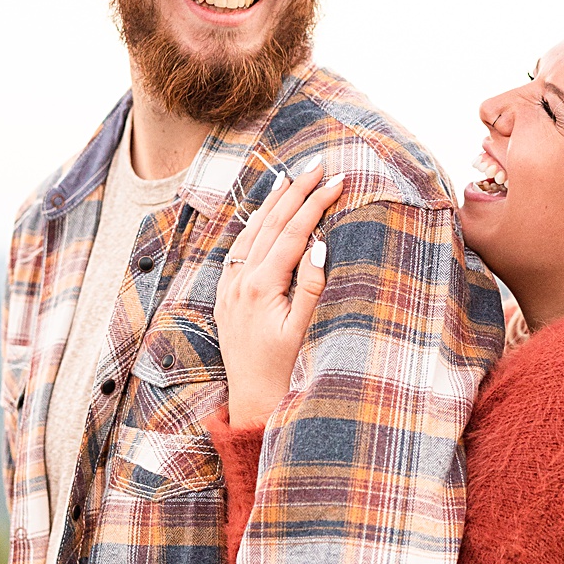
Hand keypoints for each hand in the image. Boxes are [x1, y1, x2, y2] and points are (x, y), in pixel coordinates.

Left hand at [215, 160, 345, 428]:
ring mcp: (230, 287)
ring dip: (272, 203)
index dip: (316, 204)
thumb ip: (311, 285)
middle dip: (296, 191)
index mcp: (261, 286)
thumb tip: (319, 244)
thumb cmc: (285, 368)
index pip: (294, 232)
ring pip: (251, 233)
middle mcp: (240, 281)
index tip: (337, 181)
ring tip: (289, 177)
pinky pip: (239, 250)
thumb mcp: (304, 329)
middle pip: (271, 224)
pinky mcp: (226, 295)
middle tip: (318, 164)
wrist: (252, 398)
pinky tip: (261, 215)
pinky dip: (252, 227)